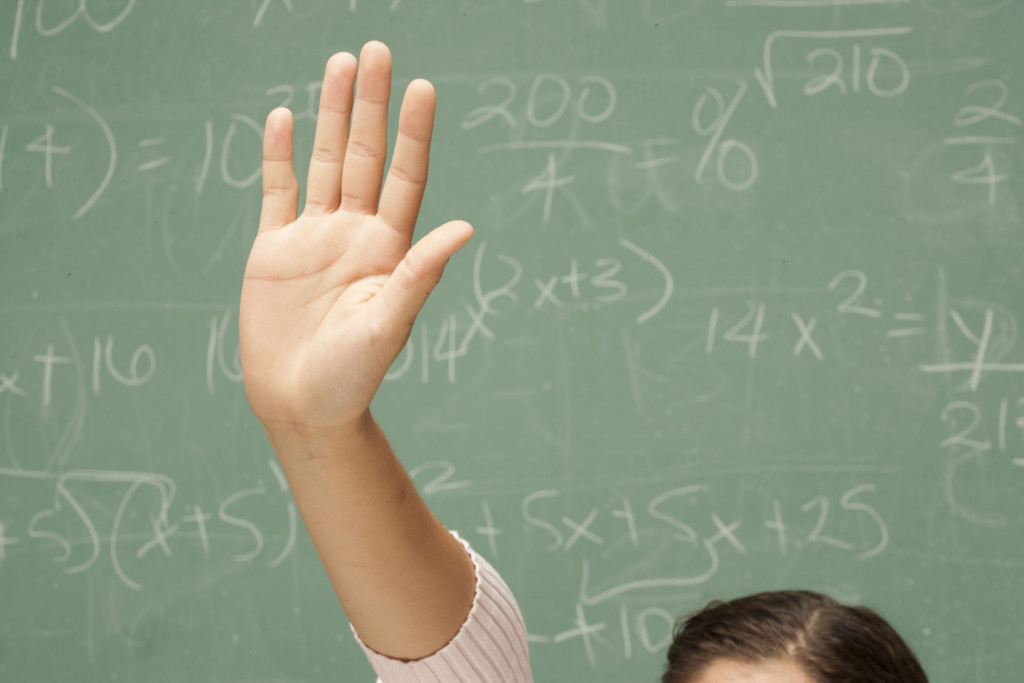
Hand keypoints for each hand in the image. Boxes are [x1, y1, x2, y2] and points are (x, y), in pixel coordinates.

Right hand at [239, 42, 472, 432]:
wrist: (301, 403)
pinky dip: (280, 155)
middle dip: (370, 104)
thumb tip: (465, 226)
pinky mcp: (275, 249)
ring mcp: (315, 237)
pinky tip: (286, 117)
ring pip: (323, 162)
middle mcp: (355, 232)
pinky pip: (279, 191)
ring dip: (329, 114)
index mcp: (388, 248)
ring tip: (340, 64)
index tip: (422, 87)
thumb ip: (420, 272)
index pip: (404, 176)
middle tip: (376, 50)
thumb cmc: (353, 374)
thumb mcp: (390, 322)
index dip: (413, 133)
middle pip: (364, 155)